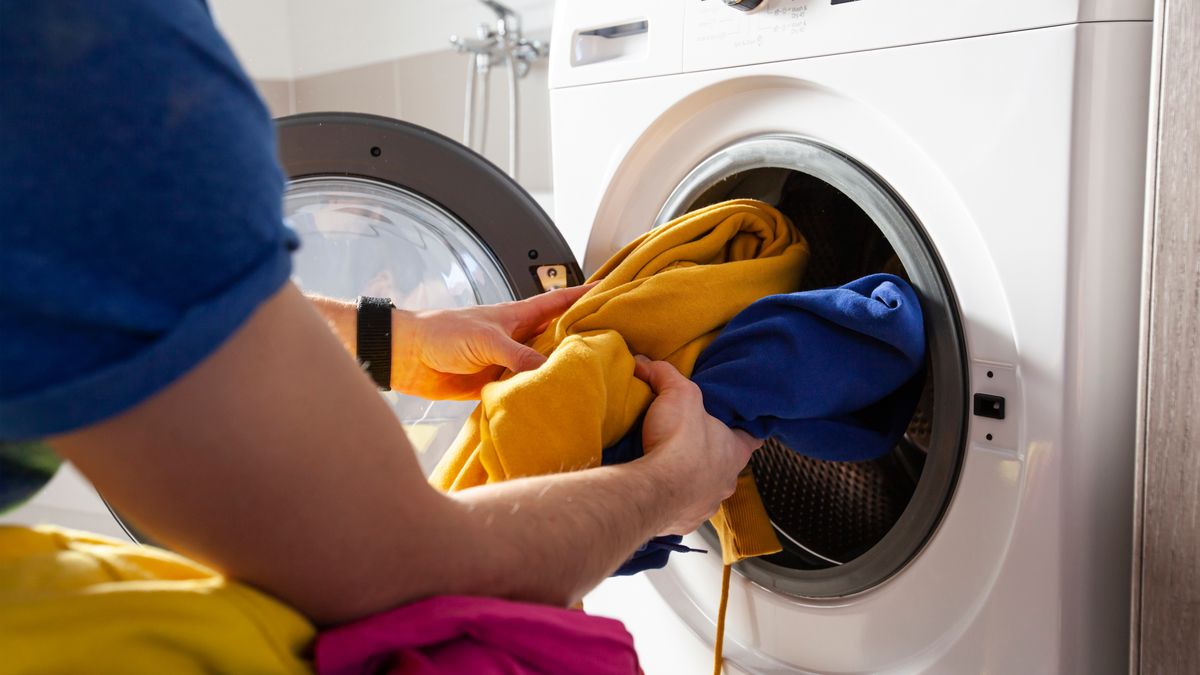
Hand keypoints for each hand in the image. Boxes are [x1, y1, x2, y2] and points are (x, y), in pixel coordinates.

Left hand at [392, 283, 594, 398]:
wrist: (407, 357)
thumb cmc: (442, 332)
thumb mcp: (486, 339)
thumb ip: (518, 354)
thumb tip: (548, 372)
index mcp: (518, 316)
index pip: (559, 301)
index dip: (585, 295)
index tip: (612, 291)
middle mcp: (518, 338)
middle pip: (559, 337)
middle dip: (583, 339)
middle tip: (616, 347)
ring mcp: (509, 362)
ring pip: (544, 367)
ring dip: (561, 373)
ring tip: (593, 380)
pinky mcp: (497, 386)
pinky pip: (525, 391)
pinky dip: (537, 396)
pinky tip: (555, 403)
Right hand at [633, 356, 760, 535]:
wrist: (654, 490)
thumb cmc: (677, 444)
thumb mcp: (677, 394)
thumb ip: (664, 375)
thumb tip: (645, 363)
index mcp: (736, 451)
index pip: (753, 437)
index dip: (746, 427)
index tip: (740, 422)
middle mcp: (727, 481)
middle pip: (725, 463)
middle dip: (710, 453)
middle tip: (689, 439)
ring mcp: (707, 504)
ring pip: (704, 488)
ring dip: (691, 478)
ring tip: (669, 465)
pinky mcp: (684, 520)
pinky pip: (682, 508)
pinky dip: (673, 499)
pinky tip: (658, 487)